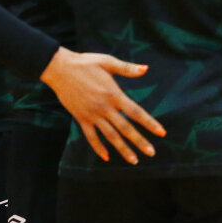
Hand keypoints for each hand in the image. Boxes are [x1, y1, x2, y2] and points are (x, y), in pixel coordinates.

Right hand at [39, 47, 164, 164]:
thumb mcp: (107, 62)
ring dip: (123, 149)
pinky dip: (98, 147)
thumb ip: (127, 68)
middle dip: (139, 141)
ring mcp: (92, 114)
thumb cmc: (85, 63)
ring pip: (110, 136)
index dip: (149, 123)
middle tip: (151, 153)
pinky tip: (106, 157)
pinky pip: (91, 136)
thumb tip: (146, 69)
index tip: (161, 133)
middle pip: (125, 128)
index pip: (135, 111)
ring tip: (134, 160)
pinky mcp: (81, 118)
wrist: (60, 68)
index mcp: (113, 94)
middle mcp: (104, 107)